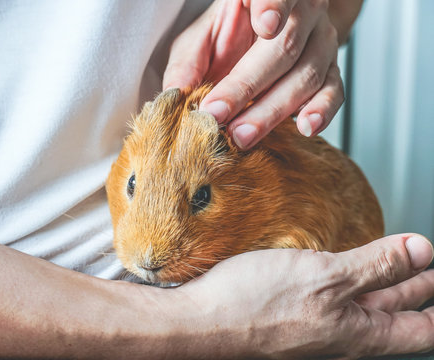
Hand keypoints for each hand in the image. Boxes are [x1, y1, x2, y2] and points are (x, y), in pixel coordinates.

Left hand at [163, 0, 346, 149]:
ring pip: (306, 74)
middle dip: (247, 85)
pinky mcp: (331, 71)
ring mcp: (320, 42)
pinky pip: (334, 91)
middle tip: (218, 115)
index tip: (265, 25)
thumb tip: (173, 95)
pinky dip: (322, 111)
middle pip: (284, 47)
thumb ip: (187, 62)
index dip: (273, 5)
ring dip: (272, 109)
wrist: (267, 34)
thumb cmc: (228, 35)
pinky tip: (305, 127)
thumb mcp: (200, 40)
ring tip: (242, 135)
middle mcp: (302, 12)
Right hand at [178, 234, 433, 357]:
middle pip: (394, 311)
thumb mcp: (326, 279)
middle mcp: (340, 332)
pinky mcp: (291, 307)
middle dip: (418, 286)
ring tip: (402, 260)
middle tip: (429, 265)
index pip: (422, 327)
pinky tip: (345, 262)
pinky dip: (349, 274)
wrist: (199, 322)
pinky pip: (331, 291)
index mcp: (359, 334)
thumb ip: (376, 266)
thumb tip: (421, 251)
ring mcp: (314, 320)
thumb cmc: (255, 307)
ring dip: (386, 279)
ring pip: (362, 299)